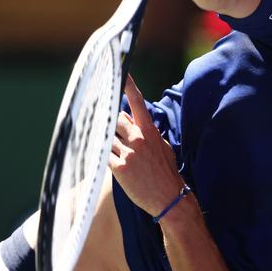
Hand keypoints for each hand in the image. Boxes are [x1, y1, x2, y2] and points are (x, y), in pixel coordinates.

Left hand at [109, 75, 184, 216]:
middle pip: (115, 119)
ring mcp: (128, 153)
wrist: (169, 197)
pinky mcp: (119, 168)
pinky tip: (108, 161)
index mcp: (150, 131)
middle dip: (113, 125)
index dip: (128, 86)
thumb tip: (132, 121)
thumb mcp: (162, 147)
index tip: (122, 72)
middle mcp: (138, 139)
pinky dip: (102, 156)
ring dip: (108, 142)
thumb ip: (147, 133)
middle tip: (117, 135)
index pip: (137, 103)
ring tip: (117, 152)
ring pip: (107, 137)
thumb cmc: (166, 172)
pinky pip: (103, 155)